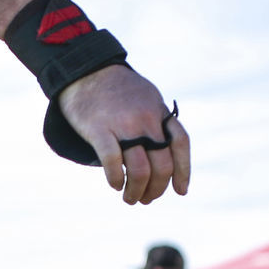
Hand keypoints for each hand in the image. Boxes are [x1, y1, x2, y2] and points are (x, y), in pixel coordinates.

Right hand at [58, 65, 189, 204]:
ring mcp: (124, 124)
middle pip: (163, 165)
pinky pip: (113, 163)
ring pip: (141, 171)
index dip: (184, 171)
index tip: (180, 190)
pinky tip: (114, 184)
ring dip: (136, 192)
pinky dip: (116, 179)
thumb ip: (157, 122)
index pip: (180, 143)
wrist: (84, 69)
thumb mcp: (145, 98)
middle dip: (157, 189)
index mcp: (158, 111)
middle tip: (146, 198)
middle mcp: (146, 118)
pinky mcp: (99, 130)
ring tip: (129, 198)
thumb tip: (165, 153)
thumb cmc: (115, 90)